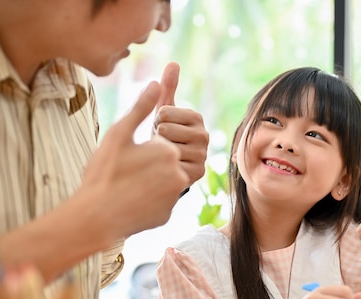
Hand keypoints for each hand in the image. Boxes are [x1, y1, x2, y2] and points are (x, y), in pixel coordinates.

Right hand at [80, 81, 189, 238]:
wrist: (95, 217)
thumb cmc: (103, 174)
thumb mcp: (118, 135)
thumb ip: (141, 109)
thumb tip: (156, 83)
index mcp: (168, 151)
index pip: (161, 141)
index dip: (142, 148)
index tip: (125, 158)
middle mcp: (179, 174)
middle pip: (165, 161)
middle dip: (149, 164)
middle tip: (125, 172)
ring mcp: (175, 197)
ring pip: (163, 180)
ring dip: (149, 181)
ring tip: (126, 186)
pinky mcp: (168, 214)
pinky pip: (160, 201)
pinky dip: (147, 199)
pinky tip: (128, 201)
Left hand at [154, 62, 208, 185]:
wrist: (165, 166)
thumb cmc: (164, 134)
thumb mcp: (163, 110)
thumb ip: (168, 87)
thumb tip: (173, 63)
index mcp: (197, 117)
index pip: (164, 113)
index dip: (155, 120)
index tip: (160, 127)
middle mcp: (205, 135)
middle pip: (165, 130)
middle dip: (157, 136)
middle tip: (162, 143)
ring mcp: (203, 155)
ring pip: (167, 148)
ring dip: (159, 152)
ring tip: (164, 154)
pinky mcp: (198, 172)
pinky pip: (171, 165)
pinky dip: (163, 167)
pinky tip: (166, 167)